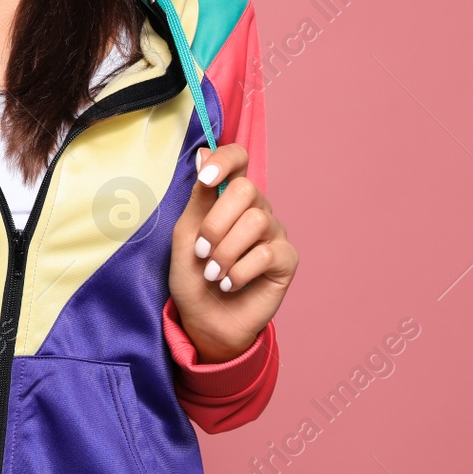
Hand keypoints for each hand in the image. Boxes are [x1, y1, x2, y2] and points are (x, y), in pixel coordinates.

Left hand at [168, 142, 297, 362]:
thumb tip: (203, 152)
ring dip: (225, 252)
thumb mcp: (186, 233)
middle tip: (202, 252)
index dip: (225, 161)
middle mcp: (256, 209)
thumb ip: (199, 196)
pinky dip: (240, 272)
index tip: (206, 181)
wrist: (205, 321)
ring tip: (214, 273)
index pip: (238, 158)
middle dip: (216, 224)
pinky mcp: (286, 260)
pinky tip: (230, 284)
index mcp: (229, 197)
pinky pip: (266, 254)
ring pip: (256, 222)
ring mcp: (274, 233)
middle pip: (246, 190)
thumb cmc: (193, 276)